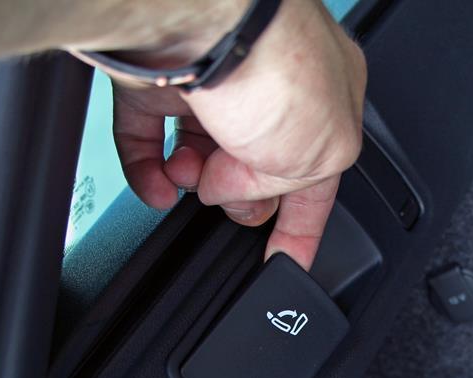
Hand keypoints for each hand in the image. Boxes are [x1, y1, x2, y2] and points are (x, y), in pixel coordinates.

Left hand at [111, 0, 366, 269]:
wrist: (206, 18)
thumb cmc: (277, 64)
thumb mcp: (321, 156)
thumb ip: (285, 189)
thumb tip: (233, 193)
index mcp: (325, 95)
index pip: (318, 173)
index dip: (302, 223)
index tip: (286, 259)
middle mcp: (269, 83)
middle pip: (251, 163)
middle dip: (239, 194)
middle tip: (232, 199)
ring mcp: (211, 80)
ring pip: (197, 152)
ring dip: (192, 181)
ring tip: (193, 180)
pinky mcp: (156, 78)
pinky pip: (147, 139)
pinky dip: (148, 171)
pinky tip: (156, 189)